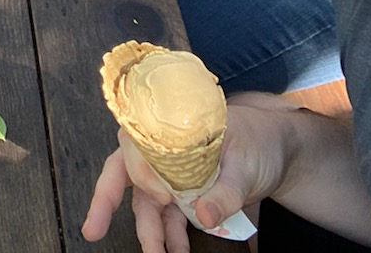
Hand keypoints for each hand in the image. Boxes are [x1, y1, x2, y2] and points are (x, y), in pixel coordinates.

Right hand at [84, 95, 301, 247]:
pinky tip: (177, 252)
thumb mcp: (246, 165)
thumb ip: (225, 192)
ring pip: (145, 202)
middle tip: (92, 230)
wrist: (277, 150)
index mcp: (172, 129)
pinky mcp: (181, 191)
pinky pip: (166, 215)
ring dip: (148, 230)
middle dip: (106, 204)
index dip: (136, 173)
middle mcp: (163, 149)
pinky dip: (169, 236)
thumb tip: (202, 217)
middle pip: (124, 172)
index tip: (153, 195)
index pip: (137, 146)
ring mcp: (170, 172)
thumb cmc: (259, 143)